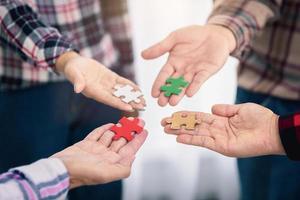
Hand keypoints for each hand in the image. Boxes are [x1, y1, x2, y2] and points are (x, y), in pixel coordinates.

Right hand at [52, 120, 147, 188]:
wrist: (60, 170)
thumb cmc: (82, 174)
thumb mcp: (107, 174)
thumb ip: (123, 168)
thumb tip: (133, 157)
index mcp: (112, 163)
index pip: (130, 149)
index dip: (138, 140)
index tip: (145, 130)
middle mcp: (106, 156)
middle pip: (122, 140)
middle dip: (131, 130)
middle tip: (138, 120)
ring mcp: (96, 150)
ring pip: (111, 136)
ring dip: (120, 127)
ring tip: (128, 119)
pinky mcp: (86, 144)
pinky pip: (98, 134)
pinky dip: (104, 128)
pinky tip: (111, 124)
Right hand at [56, 51, 144, 110]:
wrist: (75, 63)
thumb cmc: (72, 69)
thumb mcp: (73, 73)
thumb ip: (77, 81)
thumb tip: (77, 89)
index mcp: (94, 92)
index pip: (108, 99)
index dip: (119, 103)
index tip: (129, 107)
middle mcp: (102, 90)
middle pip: (118, 98)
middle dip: (131, 102)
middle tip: (143, 107)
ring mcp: (107, 85)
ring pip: (122, 92)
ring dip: (133, 96)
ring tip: (144, 101)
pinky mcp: (110, 78)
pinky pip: (122, 83)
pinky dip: (130, 86)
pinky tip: (138, 89)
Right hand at [142, 25, 235, 105]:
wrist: (215, 33)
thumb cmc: (193, 34)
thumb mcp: (174, 38)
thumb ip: (160, 47)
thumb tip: (142, 55)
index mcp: (173, 62)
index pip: (163, 76)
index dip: (158, 85)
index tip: (153, 95)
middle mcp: (182, 70)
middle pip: (173, 84)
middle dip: (167, 94)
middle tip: (161, 104)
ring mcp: (195, 72)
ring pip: (185, 85)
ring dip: (179, 94)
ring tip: (172, 103)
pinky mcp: (207, 71)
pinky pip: (199, 80)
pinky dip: (195, 86)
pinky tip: (189, 93)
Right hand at [161, 103, 284, 156]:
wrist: (270, 130)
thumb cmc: (259, 118)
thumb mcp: (240, 108)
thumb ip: (225, 109)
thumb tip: (212, 108)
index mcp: (220, 119)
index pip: (198, 117)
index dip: (185, 115)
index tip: (173, 113)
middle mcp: (216, 129)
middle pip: (193, 125)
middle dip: (178, 124)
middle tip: (164, 122)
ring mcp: (217, 138)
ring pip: (194, 133)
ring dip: (180, 131)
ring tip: (167, 129)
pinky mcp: (220, 146)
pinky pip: (202, 141)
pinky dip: (190, 139)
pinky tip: (179, 137)